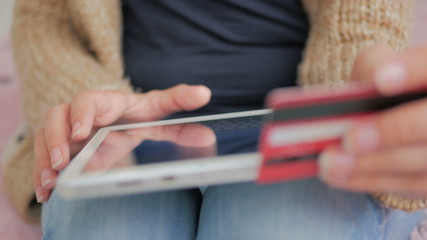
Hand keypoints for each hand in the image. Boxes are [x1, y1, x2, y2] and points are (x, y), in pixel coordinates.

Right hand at [34, 84, 210, 201]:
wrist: (118, 117)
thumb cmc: (136, 112)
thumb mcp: (156, 107)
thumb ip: (179, 101)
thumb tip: (204, 94)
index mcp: (105, 102)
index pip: (87, 99)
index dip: (82, 113)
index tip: (82, 132)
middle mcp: (80, 114)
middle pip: (56, 116)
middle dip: (54, 137)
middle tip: (61, 160)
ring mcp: (66, 130)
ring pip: (44, 137)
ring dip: (43, 159)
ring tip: (50, 181)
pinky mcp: (60, 147)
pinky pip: (41, 156)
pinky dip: (40, 173)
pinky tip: (45, 192)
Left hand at [319, 45, 426, 197]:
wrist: (401, 114)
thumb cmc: (387, 87)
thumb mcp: (381, 65)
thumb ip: (375, 65)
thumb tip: (368, 84)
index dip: (411, 71)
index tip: (381, 80)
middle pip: (426, 124)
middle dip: (390, 132)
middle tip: (349, 139)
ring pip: (420, 162)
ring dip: (370, 165)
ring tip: (329, 162)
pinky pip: (410, 185)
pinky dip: (370, 181)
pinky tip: (336, 176)